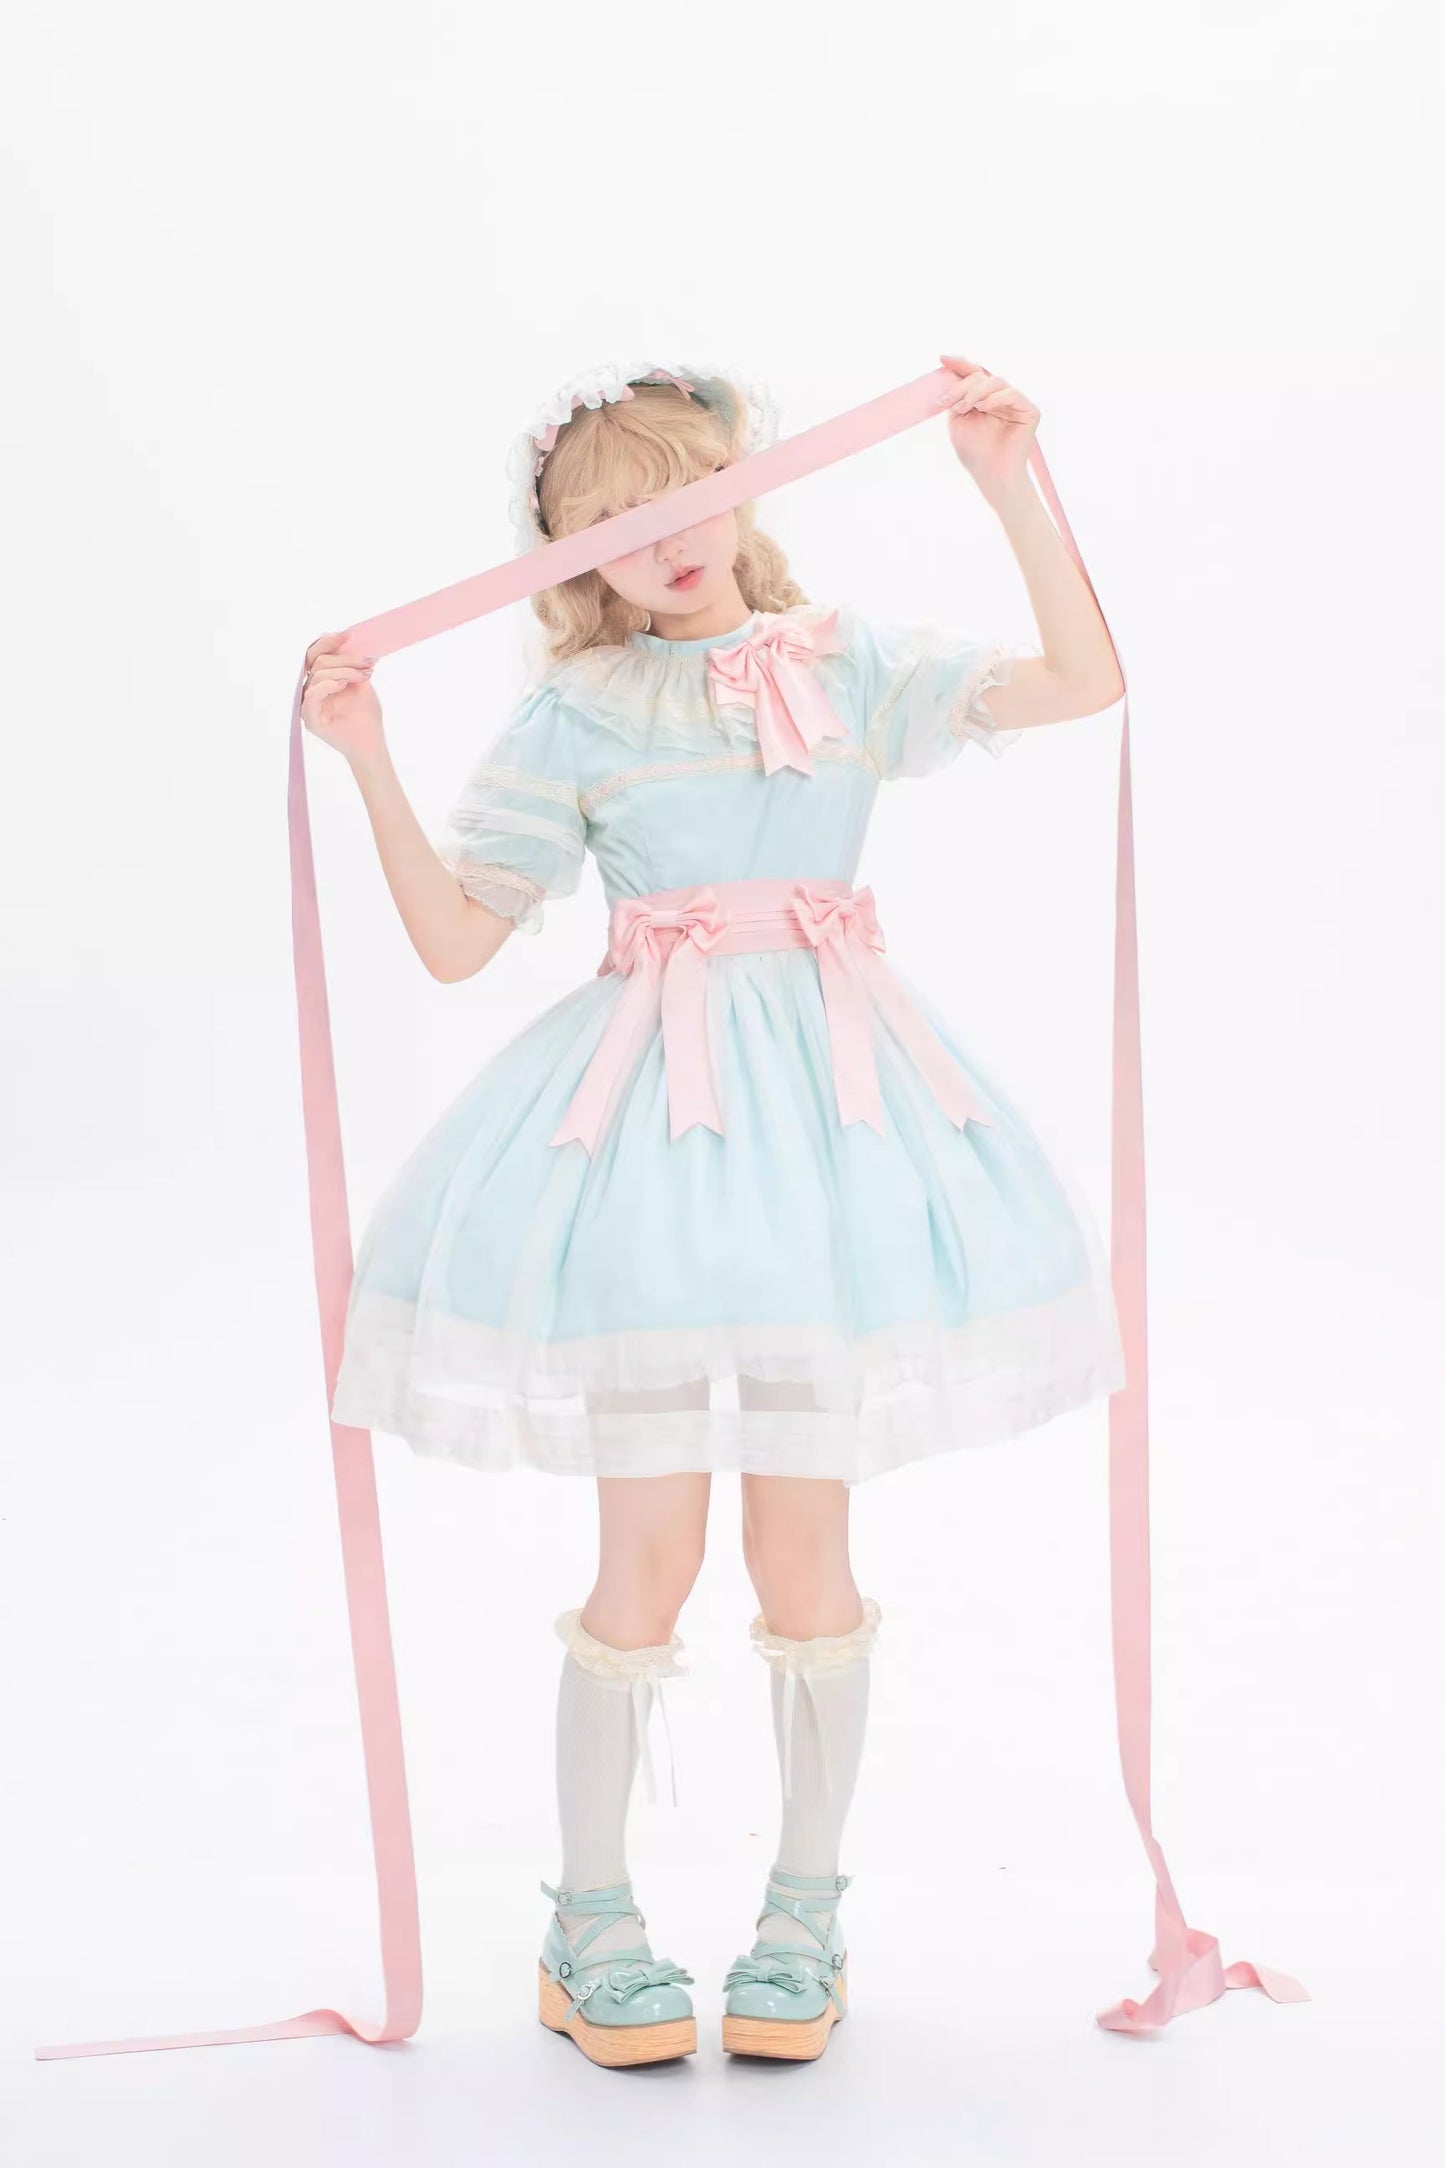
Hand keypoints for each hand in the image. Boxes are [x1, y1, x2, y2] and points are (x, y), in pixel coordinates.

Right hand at [301, 631, 383, 762]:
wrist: (372, 743)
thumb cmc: (367, 715)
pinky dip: (328, 685)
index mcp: (320, 681)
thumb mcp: (361, 680)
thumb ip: (351, 662)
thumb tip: (348, 638)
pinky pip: (312, 695)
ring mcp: (308, 705)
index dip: (328, 642)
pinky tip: (343, 684)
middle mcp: (311, 690)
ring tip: (364, 675)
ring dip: (345, 670)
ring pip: (318, 674)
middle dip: (344, 657)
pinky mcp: (310, 719)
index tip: (348, 636)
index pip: (314, 654)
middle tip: (367, 661)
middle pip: (317, 661)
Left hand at [937, 353, 1038, 504]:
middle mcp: (1001, 397)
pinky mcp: (1029, 411)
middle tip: (948, 402)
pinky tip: (984, 407)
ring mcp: (1016, 403)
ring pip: (995, 381)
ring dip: (976, 391)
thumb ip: (957, 398)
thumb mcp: (958, 422)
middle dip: (962, 386)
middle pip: (981, 376)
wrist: (992, 476)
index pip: (973, 375)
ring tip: (965, 407)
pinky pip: (1012, 393)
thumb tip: (950, 374)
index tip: (942, 357)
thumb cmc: (975, 453)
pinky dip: (996, 397)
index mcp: (985, 398)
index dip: (959, 364)